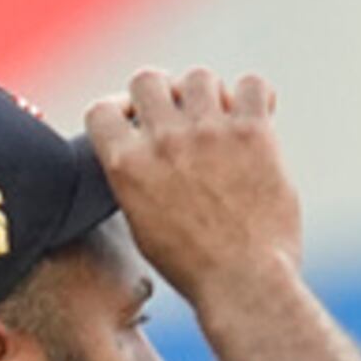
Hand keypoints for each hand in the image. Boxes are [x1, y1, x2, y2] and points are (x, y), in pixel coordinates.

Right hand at [85, 68, 303, 298]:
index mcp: (125, 163)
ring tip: (222, 123)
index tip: (139, 124)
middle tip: (183, 121)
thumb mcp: (141, 222)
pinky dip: (254, 95)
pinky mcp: (252, 133)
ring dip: (208, 96)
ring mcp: (208, 132)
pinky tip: (258, 115)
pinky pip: (251, 85)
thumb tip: (140, 149)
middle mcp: (162, 139)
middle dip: (163, 96)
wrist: (244, 283)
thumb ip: (135, 178)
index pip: (103, 109)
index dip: (121, 113)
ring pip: (198, 77)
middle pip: (148, 80)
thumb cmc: (194, 266)